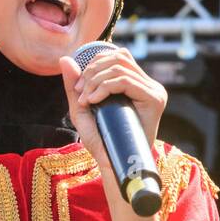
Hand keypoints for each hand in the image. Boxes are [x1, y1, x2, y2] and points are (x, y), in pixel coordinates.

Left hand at [58, 48, 166, 170]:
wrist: (113, 164)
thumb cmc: (100, 141)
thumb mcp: (82, 108)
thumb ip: (74, 85)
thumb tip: (64, 58)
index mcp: (136, 84)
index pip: (118, 56)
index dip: (95, 64)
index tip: (79, 88)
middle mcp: (148, 84)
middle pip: (119, 57)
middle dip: (92, 71)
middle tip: (80, 93)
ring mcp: (154, 90)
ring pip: (120, 67)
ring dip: (96, 80)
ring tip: (86, 100)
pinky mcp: (155, 99)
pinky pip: (126, 81)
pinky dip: (105, 87)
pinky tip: (94, 101)